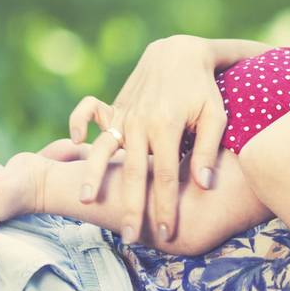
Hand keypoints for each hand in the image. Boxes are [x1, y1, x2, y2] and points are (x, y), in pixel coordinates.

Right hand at [71, 35, 228, 244]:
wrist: (179, 53)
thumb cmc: (203, 89)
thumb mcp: (215, 115)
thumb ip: (207, 150)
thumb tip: (204, 184)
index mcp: (167, 126)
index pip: (166, 176)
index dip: (166, 206)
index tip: (168, 232)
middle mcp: (141, 122)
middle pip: (134, 172)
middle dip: (133, 207)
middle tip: (131, 237)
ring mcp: (124, 114)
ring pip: (104, 150)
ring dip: (93, 175)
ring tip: (86, 202)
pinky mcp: (114, 108)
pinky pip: (88, 114)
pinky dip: (77, 124)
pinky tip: (74, 143)